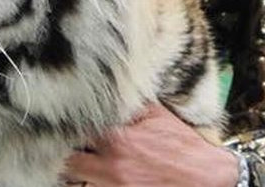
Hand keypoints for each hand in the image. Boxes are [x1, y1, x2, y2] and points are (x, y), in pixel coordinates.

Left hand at [62, 104, 239, 186]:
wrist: (206, 178)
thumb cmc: (182, 145)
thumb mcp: (158, 114)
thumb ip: (130, 102)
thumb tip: (109, 87)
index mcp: (117, 139)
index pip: (75, 129)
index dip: (66, 123)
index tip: (62, 117)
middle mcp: (110, 165)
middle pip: (67, 158)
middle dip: (63, 148)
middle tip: (59, 138)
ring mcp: (113, 186)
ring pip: (74, 178)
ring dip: (71, 166)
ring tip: (71, 155)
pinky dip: (83, 181)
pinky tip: (84, 173)